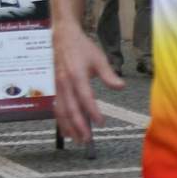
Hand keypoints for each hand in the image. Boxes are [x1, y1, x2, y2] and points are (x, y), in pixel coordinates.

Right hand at [53, 24, 123, 142]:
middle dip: (78, 126)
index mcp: (76, 75)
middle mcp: (64, 83)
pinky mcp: (56, 89)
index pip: (85, 98)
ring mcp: (58, 87)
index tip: (101, 123)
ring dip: (69, 127)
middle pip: (71, 109)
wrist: (62, 36)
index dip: (92, 112)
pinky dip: (61, 121)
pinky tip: (66, 131)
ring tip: (77, 140)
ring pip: (61, 111)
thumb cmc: (81, 47)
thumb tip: (120, 87)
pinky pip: (57, 108)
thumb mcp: (98, 58)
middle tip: (87, 140)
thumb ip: (108, 75)